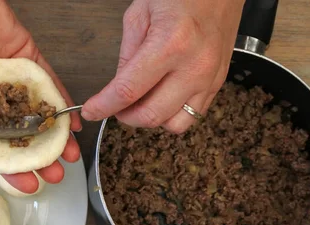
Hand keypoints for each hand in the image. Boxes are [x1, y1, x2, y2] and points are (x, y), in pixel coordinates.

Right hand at [0, 0, 81, 192]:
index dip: (13, 169)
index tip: (30, 184)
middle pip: (23, 135)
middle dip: (41, 157)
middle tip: (57, 173)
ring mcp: (13, 80)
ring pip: (39, 114)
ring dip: (56, 136)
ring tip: (70, 155)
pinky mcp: (29, 59)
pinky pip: (49, 84)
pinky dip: (61, 103)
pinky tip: (71, 123)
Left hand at [81, 0, 243, 132]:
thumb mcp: (140, 14)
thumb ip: (127, 56)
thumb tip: (117, 89)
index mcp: (170, 44)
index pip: (128, 91)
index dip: (104, 106)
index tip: (91, 111)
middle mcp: (194, 66)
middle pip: (151, 115)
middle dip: (126, 116)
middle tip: (116, 107)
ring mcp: (210, 78)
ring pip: (174, 124)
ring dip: (152, 119)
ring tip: (141, 102)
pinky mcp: (219, 83)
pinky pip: (193, 115)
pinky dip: (173, 114)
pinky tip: (162, 97)